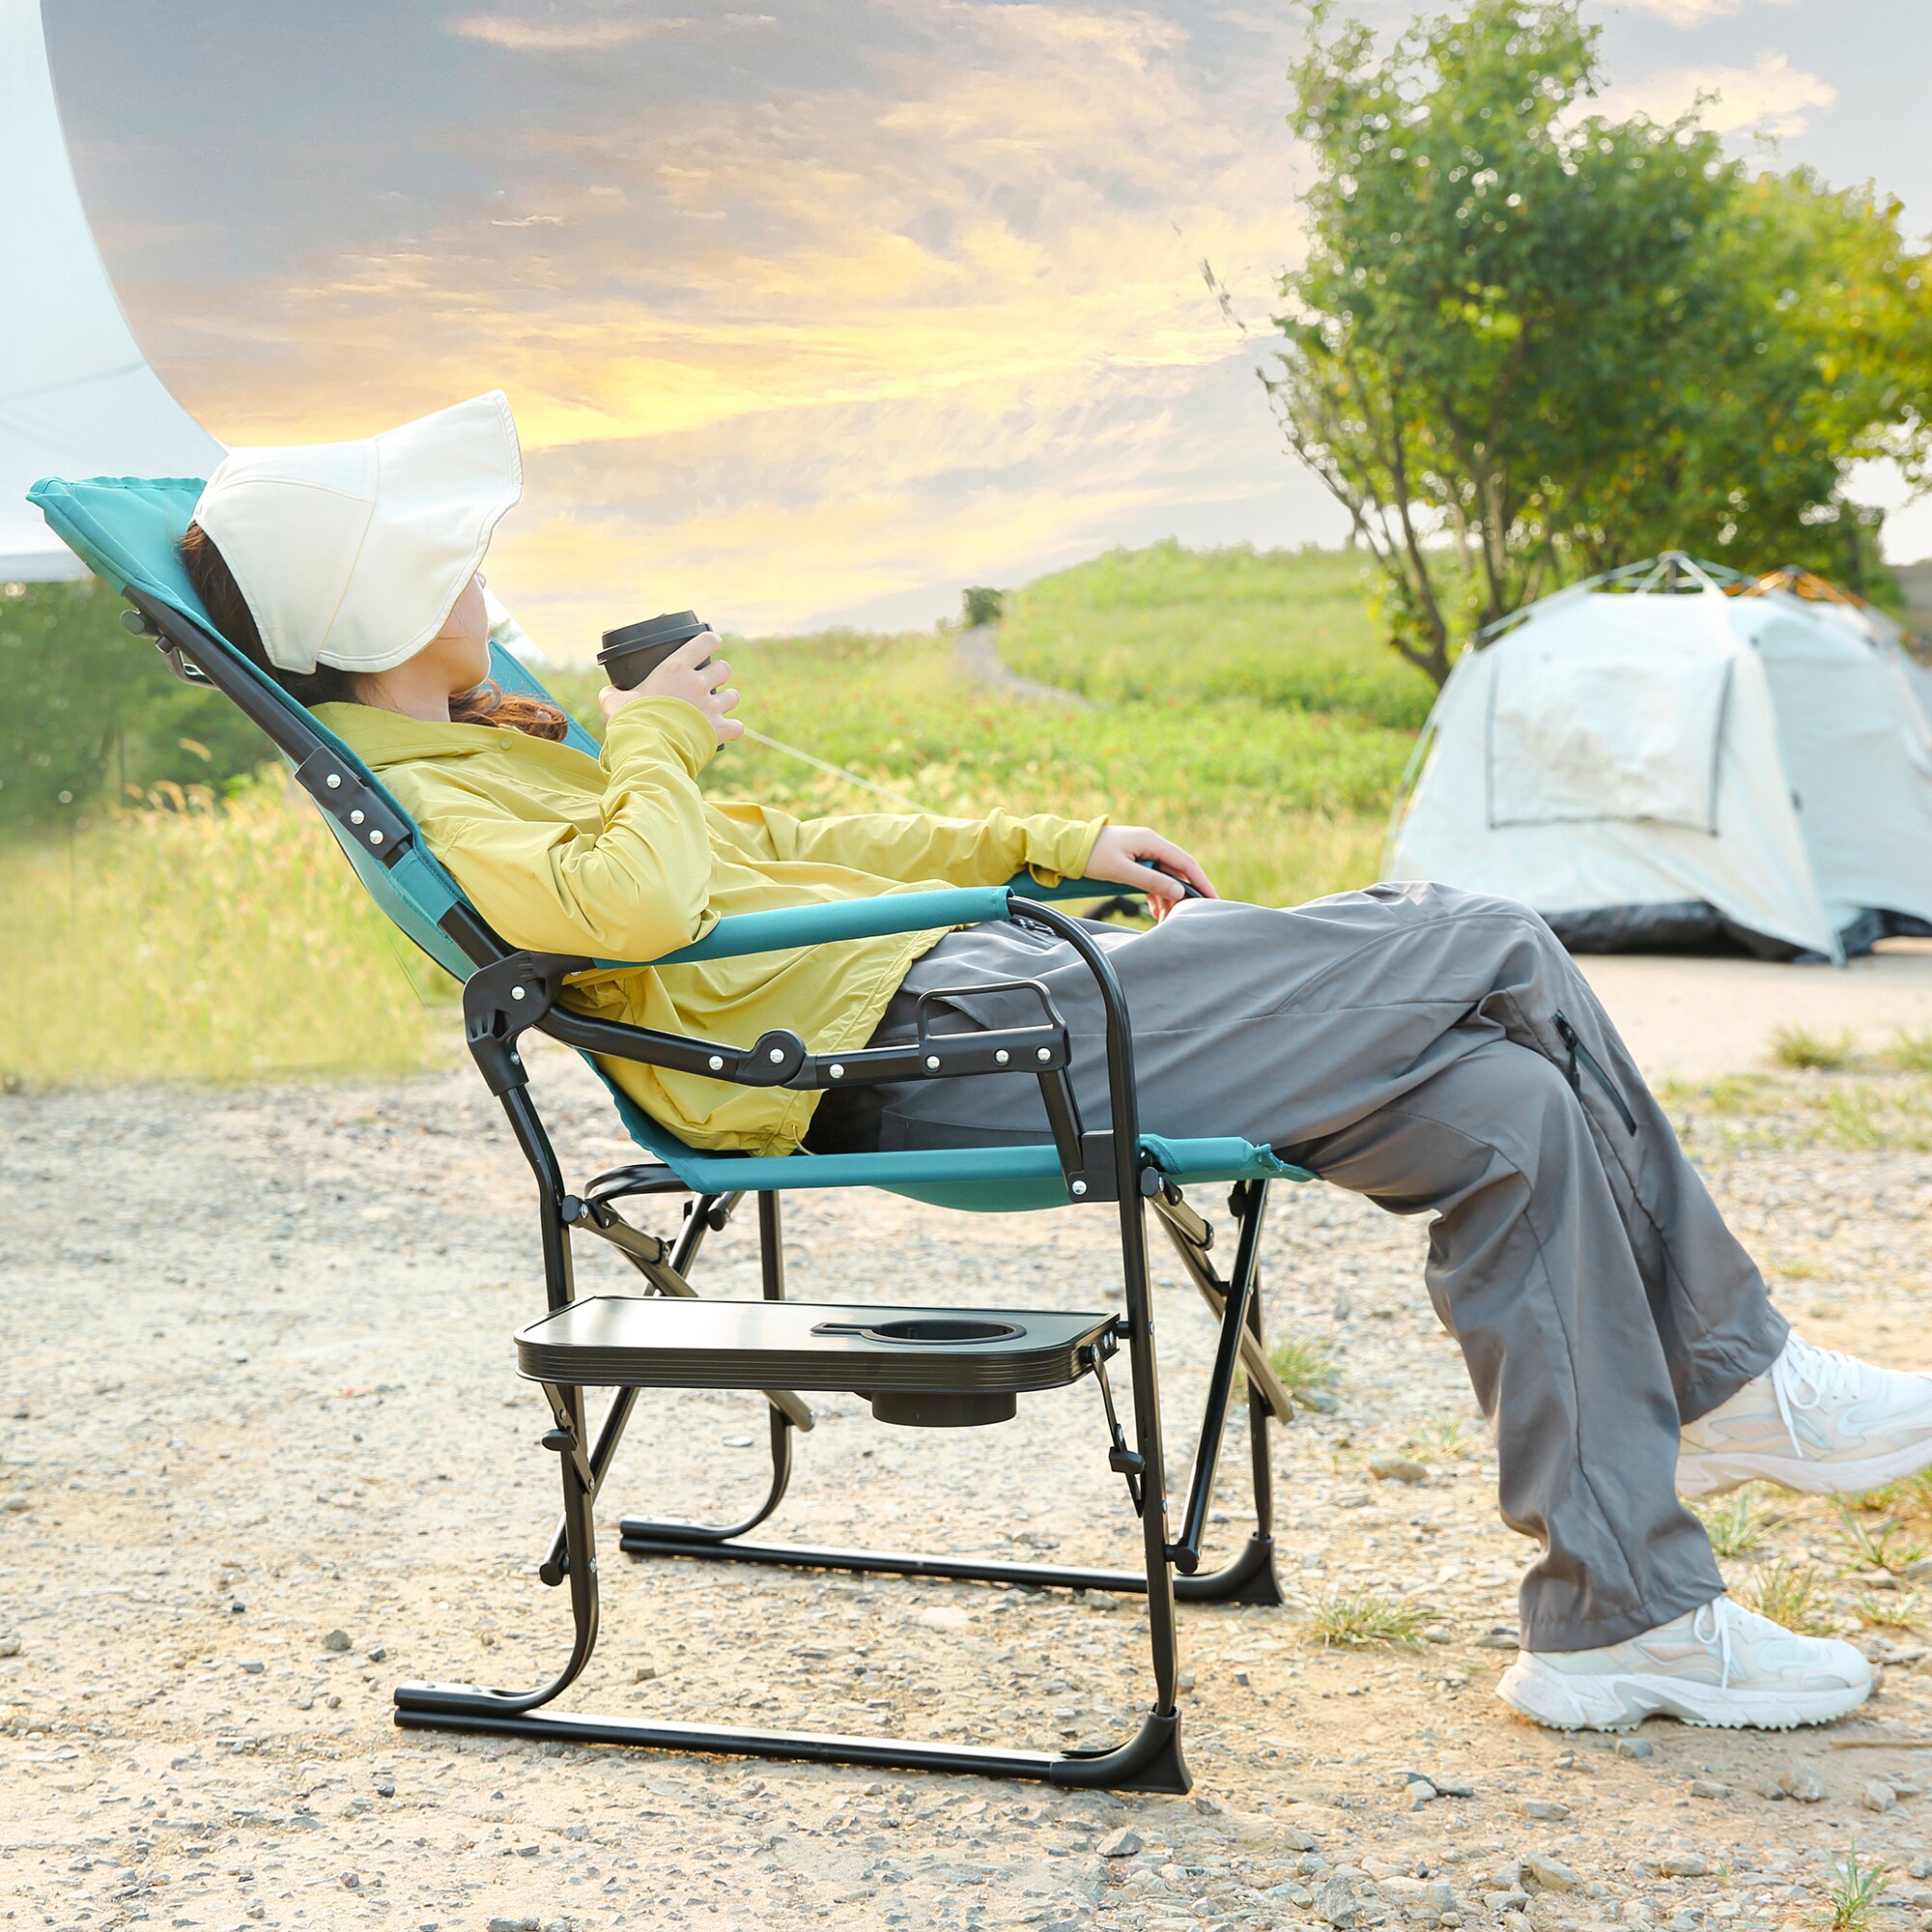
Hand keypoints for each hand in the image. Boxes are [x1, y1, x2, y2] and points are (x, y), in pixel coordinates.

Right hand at [600, 633, 741, 745]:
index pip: (704, 642)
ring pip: (734, 696)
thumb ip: (612, 694)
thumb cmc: (632, 721)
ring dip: (727, 700)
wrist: (650, 749)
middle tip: (710, 682)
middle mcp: (698, 683)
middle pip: (724, 669)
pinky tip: (725, 732)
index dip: (711, 641)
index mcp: (675, 669)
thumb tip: (608, 693)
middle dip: (720, 673)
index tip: (713, 644)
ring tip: (717, 707)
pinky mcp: (720, 730)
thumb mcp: (614, 702)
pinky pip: (737, 726)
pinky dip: (732, 729)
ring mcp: (712, 706)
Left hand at [1085, 824, 1216, 920]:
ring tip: (1165, 919)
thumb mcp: (1121, 871)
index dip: (1201, 882)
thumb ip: (1150, 882)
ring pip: (1165, 877)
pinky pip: (1152, 878)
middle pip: (1177, 871)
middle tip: (1189, 915)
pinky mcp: (1134, 860)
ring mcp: (1143, 851)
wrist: (1067, 847)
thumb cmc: (1091, 855)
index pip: (1185, 863)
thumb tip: (1178, 891)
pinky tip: (1155, 909)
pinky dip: (1155, 894)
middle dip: (1184, 894)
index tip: (1213, 899)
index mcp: (1151, 842)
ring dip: (1167, 897)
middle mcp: (1151, 844)